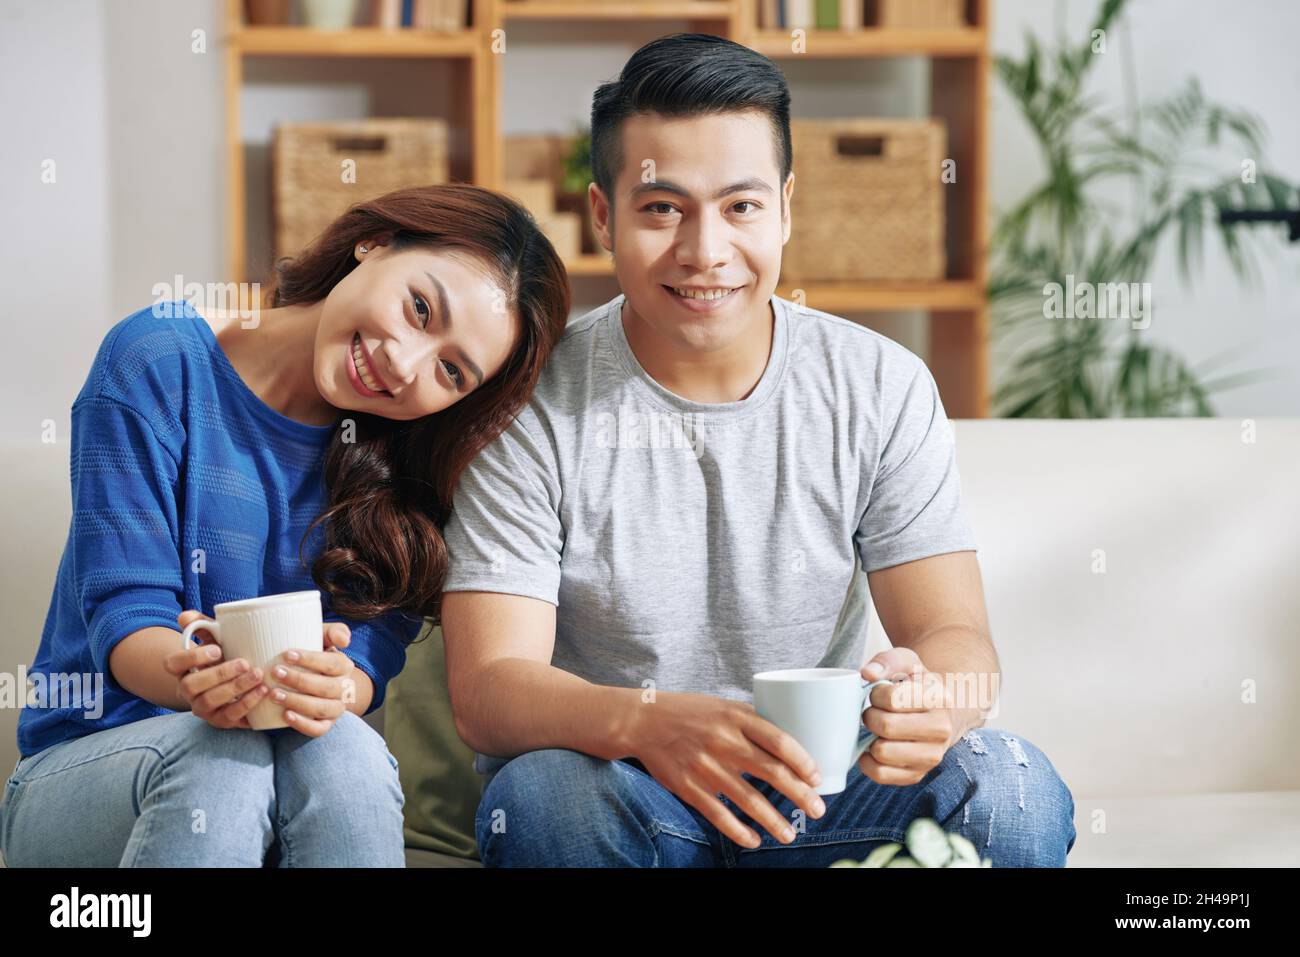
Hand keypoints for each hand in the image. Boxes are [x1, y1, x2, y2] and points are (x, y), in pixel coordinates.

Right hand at [164, 610, 267, 728]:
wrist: (237, 681)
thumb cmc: (224, 655)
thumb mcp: (215, 638)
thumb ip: (202, 625)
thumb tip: (185, 615)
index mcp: (182, 669)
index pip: (172, 663)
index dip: (191, 657)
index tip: (217, 648)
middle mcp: (187, 691)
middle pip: (190, 686)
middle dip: (218, 674)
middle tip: (245, 663)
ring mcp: (202, 708)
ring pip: (209, 702)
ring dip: (235, 689)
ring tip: (258, 675)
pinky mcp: (219, 720)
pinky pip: (229, 717)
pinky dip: (246, 704)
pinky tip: (263, 691)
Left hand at [262, 622, 355, 737]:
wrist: (317, 680)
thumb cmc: (313, 655)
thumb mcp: (322, 638)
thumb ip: (333, 631)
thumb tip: (344, 640)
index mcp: (344, 666)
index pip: (332, 663)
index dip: (311, 659)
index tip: (287, 654)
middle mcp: (344, 689)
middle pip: (326, 687)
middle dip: (299, 680)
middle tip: (275, 673)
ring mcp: (336, 708)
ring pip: (322, 709)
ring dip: (298, 702)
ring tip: (274, 695)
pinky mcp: (326, 724)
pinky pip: (319, 729)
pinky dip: (303, 724)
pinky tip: (285, 715)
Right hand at [629, 691, 825, 849]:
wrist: (643, 721)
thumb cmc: (691, 713)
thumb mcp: (724, 706)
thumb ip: (753, 723)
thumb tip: (791, 744)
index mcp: (736, 717)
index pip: (779, 740)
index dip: (802, 761)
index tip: (817, 777)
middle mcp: (723, 741)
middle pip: (771, 772)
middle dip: (800, 794)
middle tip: (818, 810)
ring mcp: (706, 766)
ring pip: (749, 799)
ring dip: (774, 820)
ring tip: (790, 834)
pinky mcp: (689, 787)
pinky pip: (719, 815)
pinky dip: (739, 831)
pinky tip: (754, 839)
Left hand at [858, 648, 960, 785]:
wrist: (940, 713)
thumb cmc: (918, 685)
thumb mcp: (907, 662)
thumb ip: (886, 660)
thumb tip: (867, 673)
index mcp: (939, 699)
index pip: (893, 699)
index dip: (876, 694)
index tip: (879, 693)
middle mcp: (941, 730)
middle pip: (886, 726)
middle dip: (870, 716)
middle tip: (874, 712)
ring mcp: (932, 756)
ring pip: (882, 752)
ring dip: (869, 739)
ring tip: (876, 729)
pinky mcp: (918, 774)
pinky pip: (880, 774)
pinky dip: (867, 762)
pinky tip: (871, 748)